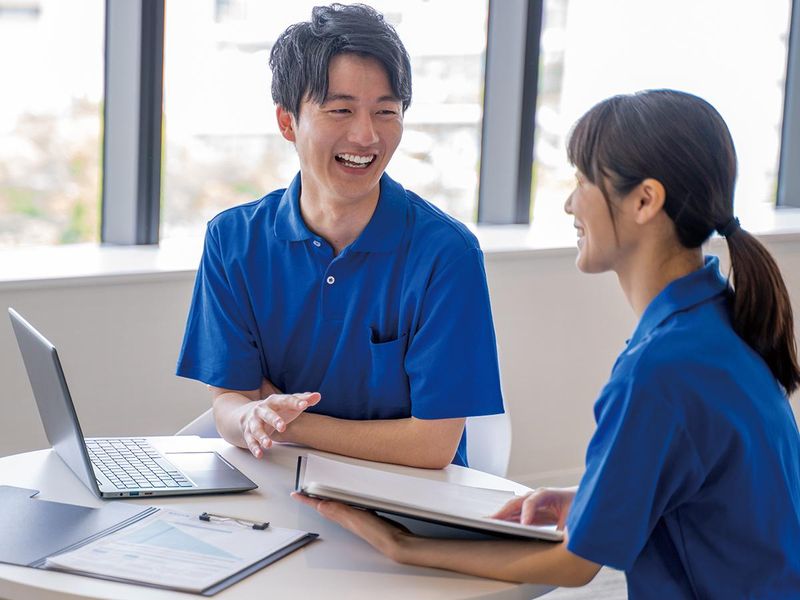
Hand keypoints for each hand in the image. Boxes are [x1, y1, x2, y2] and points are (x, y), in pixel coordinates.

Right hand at [239, 392, 320, 457]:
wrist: (249, 413)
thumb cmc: (274, 409)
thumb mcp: (288, 404)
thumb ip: (303, 400)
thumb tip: (317, 396)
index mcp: (274, 401)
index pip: (285, 400)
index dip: (295, 402)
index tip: (304, 405)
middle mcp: (262, 410)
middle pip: (267, 414)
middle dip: (274, 420)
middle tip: (282, 427)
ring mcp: (254, 422)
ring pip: (256, 429)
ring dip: (262, 436)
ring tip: (268, 444)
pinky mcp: (249, 433)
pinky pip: (250, 441)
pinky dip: (254, 448)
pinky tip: (260, 453)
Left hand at [291, 492, 411, 561]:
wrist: (393, 542)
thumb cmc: (375, 532)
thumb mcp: (355, 518)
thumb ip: (339, 510)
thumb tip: (320, 504)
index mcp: (341, 516)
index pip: (319, 506)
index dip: (306, 500)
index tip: (295, 494)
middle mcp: (345, 518)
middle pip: (324, 507)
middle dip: (312, 499)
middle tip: (303, 493)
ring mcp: (355, 518)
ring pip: (335, 507)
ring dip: (326, 500)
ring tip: (319, 494)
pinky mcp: (366, 517)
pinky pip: (349, 507)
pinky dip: (344, 502)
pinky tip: (348, 499)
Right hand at [491, 487, 575, 529]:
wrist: (583, 498)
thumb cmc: (579, 505)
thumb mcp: (575, 518)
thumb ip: (564, 529)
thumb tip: (558, 543)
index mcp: (548, 494)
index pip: (533, 501)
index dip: (527, 513)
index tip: (524, 524)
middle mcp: (537, 496)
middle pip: (517, 503)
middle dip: (504, 512)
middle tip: (492, 522)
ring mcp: (532, 503)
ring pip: (513, 508)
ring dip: (501, 516)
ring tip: (487, 525)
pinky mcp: (531, 511)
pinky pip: (515, 515)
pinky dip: (506, 520)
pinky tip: (497, 527)